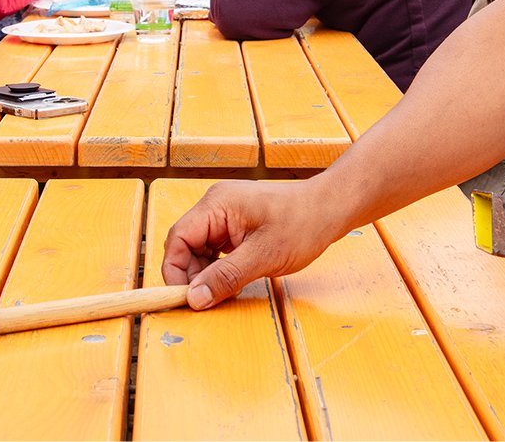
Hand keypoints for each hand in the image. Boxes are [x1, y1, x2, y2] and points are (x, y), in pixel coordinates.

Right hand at [160, 179, 344, 308]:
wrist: (330, 210)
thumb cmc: (302, 224)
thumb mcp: (263, 256)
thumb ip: (225, 277)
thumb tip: (194, 298)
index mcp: (217, 205)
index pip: (178, 238)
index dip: (175, 270)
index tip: (183, 298)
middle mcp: (216, 206)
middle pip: (186, 245)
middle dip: (192, 275)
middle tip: (207, 300)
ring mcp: (226, 215)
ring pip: (200, 250)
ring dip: (206, 274)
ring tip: (223, 292)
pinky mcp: (236, 226)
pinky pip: (215, 250)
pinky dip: (219, 269)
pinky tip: (232, 282)